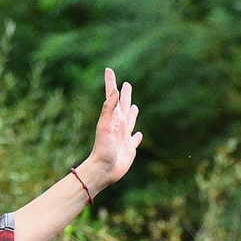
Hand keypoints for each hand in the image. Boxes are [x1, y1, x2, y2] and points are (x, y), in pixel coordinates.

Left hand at [80, 67, 142, 189]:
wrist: (103, 170)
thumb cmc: (102, 149)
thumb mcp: (104, 126)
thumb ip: (109, 109)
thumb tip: (114, 91)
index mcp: (114, 118)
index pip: (112, 96)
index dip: (111, 83)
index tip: (109, 70)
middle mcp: (119, 125)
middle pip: (123, 106)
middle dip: (125, 94)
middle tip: (126, 84)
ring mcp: (124, 137)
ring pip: (130, 121)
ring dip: (132, 112)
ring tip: (133, 106)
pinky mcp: (129, 149)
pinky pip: (134, 140)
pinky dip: (137, 137)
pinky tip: (138, 135)